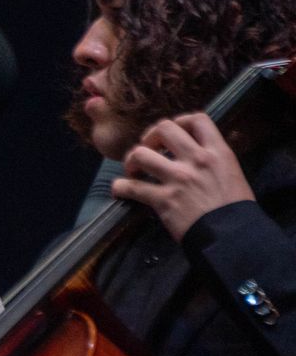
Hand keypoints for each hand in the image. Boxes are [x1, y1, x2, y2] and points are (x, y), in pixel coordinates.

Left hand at [111, 112, 253, 241]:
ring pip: (141, 154)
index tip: (172, 135)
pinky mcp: (163, 200)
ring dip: (131, 160)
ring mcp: (178, 179)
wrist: (233, 235)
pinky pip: (131, 187)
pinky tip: (121, 190)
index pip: (198, 119)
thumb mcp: (232, 173)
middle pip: (164, 128)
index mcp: (217, 152)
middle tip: (149, 149)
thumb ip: (213, 160)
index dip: (180, 121)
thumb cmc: (235, 208)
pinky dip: (120, 187)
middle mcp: (196, 160)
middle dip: (150, 136)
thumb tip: (196, 153)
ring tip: (133, 170)